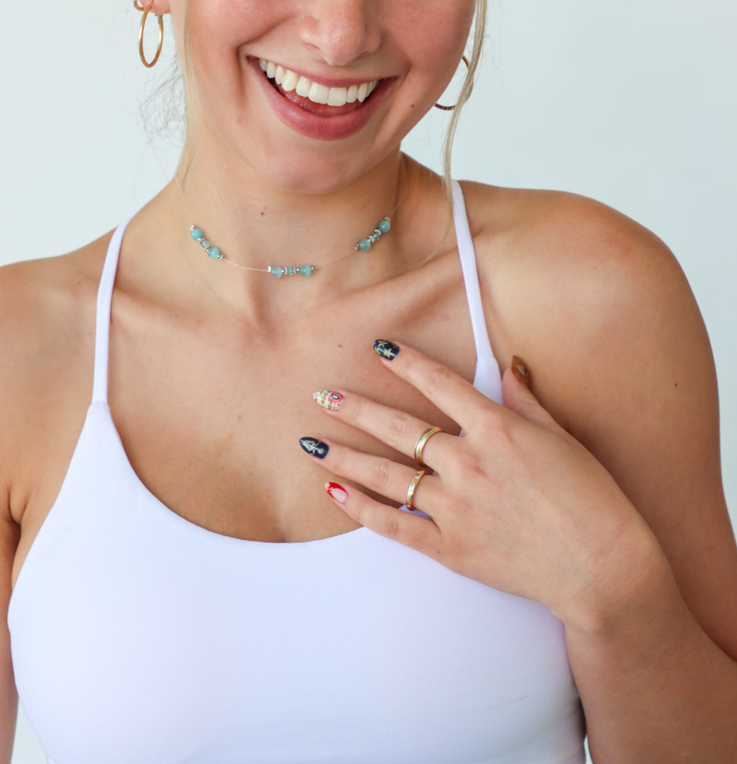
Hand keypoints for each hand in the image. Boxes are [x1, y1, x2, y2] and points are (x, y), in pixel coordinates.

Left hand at [301, 341, 657, 631]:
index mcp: (496, 429)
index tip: (380, 346)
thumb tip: (510, 365)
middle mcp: (468, 462)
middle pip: (398, 428)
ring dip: (344, 456)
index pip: (440, 385)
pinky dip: (362, 508)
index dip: (407, 363)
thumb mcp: (561, 437)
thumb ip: (526, 400)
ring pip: (386, 474)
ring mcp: (455, 507)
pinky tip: (335, 492)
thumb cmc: (591, 498)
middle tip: (323, 394)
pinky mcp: (450, 548)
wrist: (601, 566)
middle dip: (356, 408)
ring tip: (311, 442)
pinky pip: (395, 525)